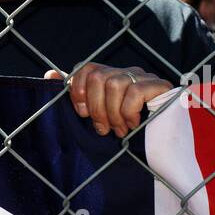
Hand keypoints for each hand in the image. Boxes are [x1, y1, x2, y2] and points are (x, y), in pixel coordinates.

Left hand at [45, 62, 171, 137]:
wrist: (165, 147)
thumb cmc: (128, 133)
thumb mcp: (98, 117)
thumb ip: (77, 96)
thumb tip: (50, 75)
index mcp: (111, 77)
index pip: (86, 68)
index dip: (78, 90)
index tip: (81, 113)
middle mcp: (127, 72)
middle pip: (98, 76)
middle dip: (96, 108)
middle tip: (103, 129)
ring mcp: (144, 77)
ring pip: (114, 84)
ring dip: (113, 114)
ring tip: (120, 130)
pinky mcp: (160, 86)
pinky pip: (135, 92)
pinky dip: (129, 112)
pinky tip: (134, 124)